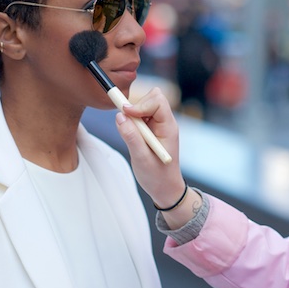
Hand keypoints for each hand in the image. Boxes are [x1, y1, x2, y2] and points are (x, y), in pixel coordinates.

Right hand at [116, 88, 198, 227]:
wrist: (165, 189)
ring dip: (134, 115)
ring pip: (146, 105)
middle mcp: (165, 123)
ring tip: (130, 134)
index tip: (125, 113)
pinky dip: (133, 121)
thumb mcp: (141, 159)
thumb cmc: (157, 177)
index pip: (158, 101)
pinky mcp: (151, 130)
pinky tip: (132, 137)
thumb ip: (131, 137)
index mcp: (168, 128)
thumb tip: (120, 116)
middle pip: (153, 97)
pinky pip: (141, 116)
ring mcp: (159, 126)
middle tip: (126, 122)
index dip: (141, 104)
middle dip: (137, 105)